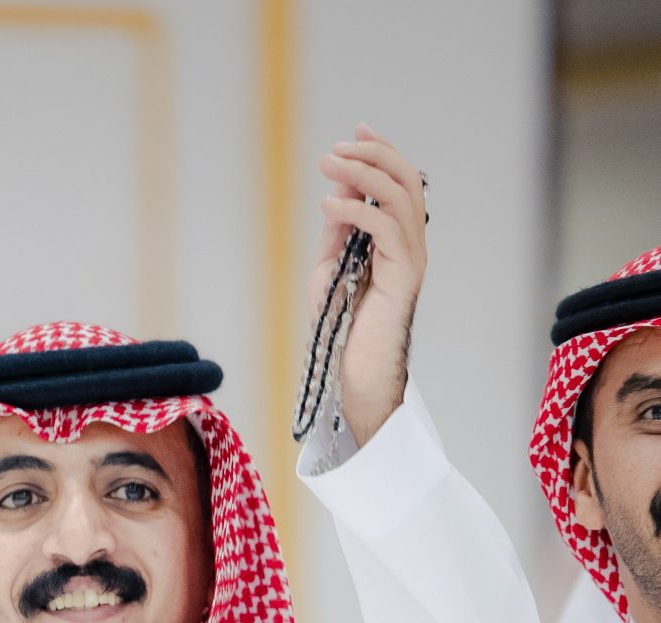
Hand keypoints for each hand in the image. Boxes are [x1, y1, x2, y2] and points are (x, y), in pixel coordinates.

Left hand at [313, 125, 427, 445]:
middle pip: (405, 180)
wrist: (351, 373)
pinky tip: (329, 203)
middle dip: (372, 155)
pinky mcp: (404, 275)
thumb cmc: (340, 328)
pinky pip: (385, 229)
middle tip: (337, 148)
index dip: (380, 152)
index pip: (398, 182)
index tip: (356, 131)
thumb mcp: (330, 267)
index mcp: (397, 239)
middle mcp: (410, 244)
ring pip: (400, 196)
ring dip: (364, 174)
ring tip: (330, 165)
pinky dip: (357, 210)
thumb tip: (338, 190)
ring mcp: (411, 258)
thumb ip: (338, 230)